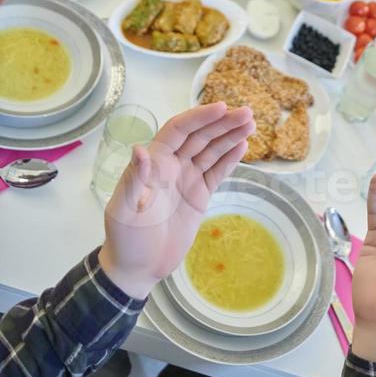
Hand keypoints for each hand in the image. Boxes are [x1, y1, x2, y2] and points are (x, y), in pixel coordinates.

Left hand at [99, 103, 253, 299]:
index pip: (179, 130)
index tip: (222, 108)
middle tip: (247, 113)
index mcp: (155, 162)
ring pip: (212, 151)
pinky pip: (217, 171)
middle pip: (201, 136)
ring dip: (230, 136)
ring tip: (250, 124)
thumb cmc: (126, 239)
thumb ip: (135, 179)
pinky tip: (243, 145)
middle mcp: (172, 165)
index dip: (200, 118)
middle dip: (223, 123)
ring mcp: (187, 179)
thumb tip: (139, 149)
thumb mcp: (125, 209)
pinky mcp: (199, 195)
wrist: (137, 268)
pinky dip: (230, 158)